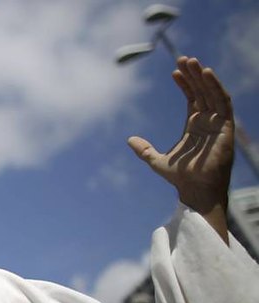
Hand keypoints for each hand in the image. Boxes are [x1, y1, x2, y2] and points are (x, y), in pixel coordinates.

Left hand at [128, 57, 233, 239]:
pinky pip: (223, 102)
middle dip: (194, 75)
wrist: (195, 190)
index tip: (175, 71)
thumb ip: (144, 150)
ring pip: (212, 93)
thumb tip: (129, 139)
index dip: (185, 84)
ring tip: (193, 61)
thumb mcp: (156, 161)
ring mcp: (218, 124)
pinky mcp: (226, 127)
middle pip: (202, 92)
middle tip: (184, 58)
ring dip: (204, 77)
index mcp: (194, 126)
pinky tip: (207, 74)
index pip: (192, 98)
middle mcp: (208, 122)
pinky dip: (216, 87)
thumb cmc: (180, 178)